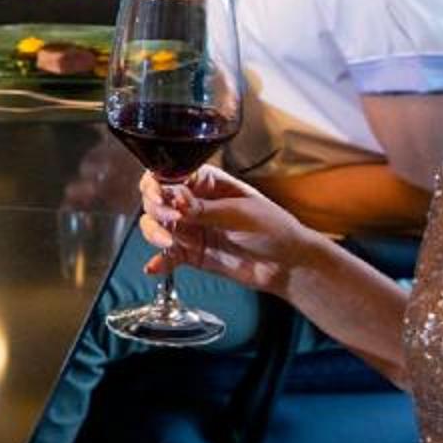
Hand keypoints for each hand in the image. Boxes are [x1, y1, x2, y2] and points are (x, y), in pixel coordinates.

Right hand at [137, 164, 313, 297]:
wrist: (288, 265)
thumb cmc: (274, 229)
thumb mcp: (240, 213)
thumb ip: (205, 208)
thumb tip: (176, 197)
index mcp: (208, 183)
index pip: (171, 175)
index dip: (159, 183)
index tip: (162, 196)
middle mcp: (193, 203)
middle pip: (156, 199)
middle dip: (156, 208)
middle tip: (171, 219)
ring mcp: (191, 229)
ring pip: (155, 226)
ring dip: (154, 233)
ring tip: (169, 243)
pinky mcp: (191, 254)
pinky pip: (167, 256)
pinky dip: (158, 261)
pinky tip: (154, 267)